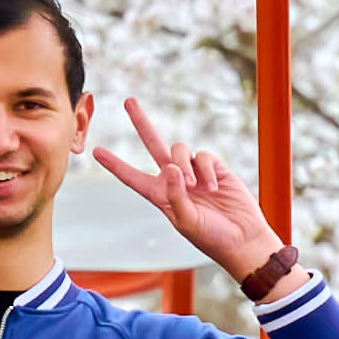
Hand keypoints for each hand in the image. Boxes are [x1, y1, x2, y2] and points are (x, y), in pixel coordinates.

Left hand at [95, 88, 294, 291]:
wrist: (243, 238)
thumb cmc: (212, 237)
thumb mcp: (187, 222)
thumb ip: (175, 196)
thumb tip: (170, 166)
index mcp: (160, 195)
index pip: (132, 177)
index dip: (115, 164)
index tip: (95, 151)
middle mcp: (174, 180)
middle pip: (153, 144)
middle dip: (141, 122)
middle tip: (128, 100)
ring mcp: (194, 171)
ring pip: (178, 149)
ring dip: (184, 165)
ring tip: (195, 187)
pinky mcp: (214, 167)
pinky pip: (202, 156)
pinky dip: (205, 170)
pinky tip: (214, 187)